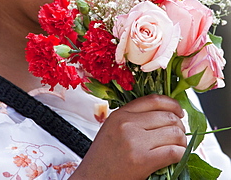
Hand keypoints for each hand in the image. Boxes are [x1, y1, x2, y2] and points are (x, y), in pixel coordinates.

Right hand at [70, 94, 186, 179]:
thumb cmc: (102, 158)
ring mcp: (135, 141)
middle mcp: (128, 124)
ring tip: (179, 146)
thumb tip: (163, 114)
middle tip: (180, 133)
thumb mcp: (112, 128)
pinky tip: (176, 156)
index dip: (171, 104)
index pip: (153, 100)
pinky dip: (180, 153)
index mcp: (120, 114)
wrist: (91, 179)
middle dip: (179, 125)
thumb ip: (132, 117)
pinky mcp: (142, 161)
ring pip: (173, 133)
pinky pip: (173, 152)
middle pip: (167, 116)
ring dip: (182, 140)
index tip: (178, 111)